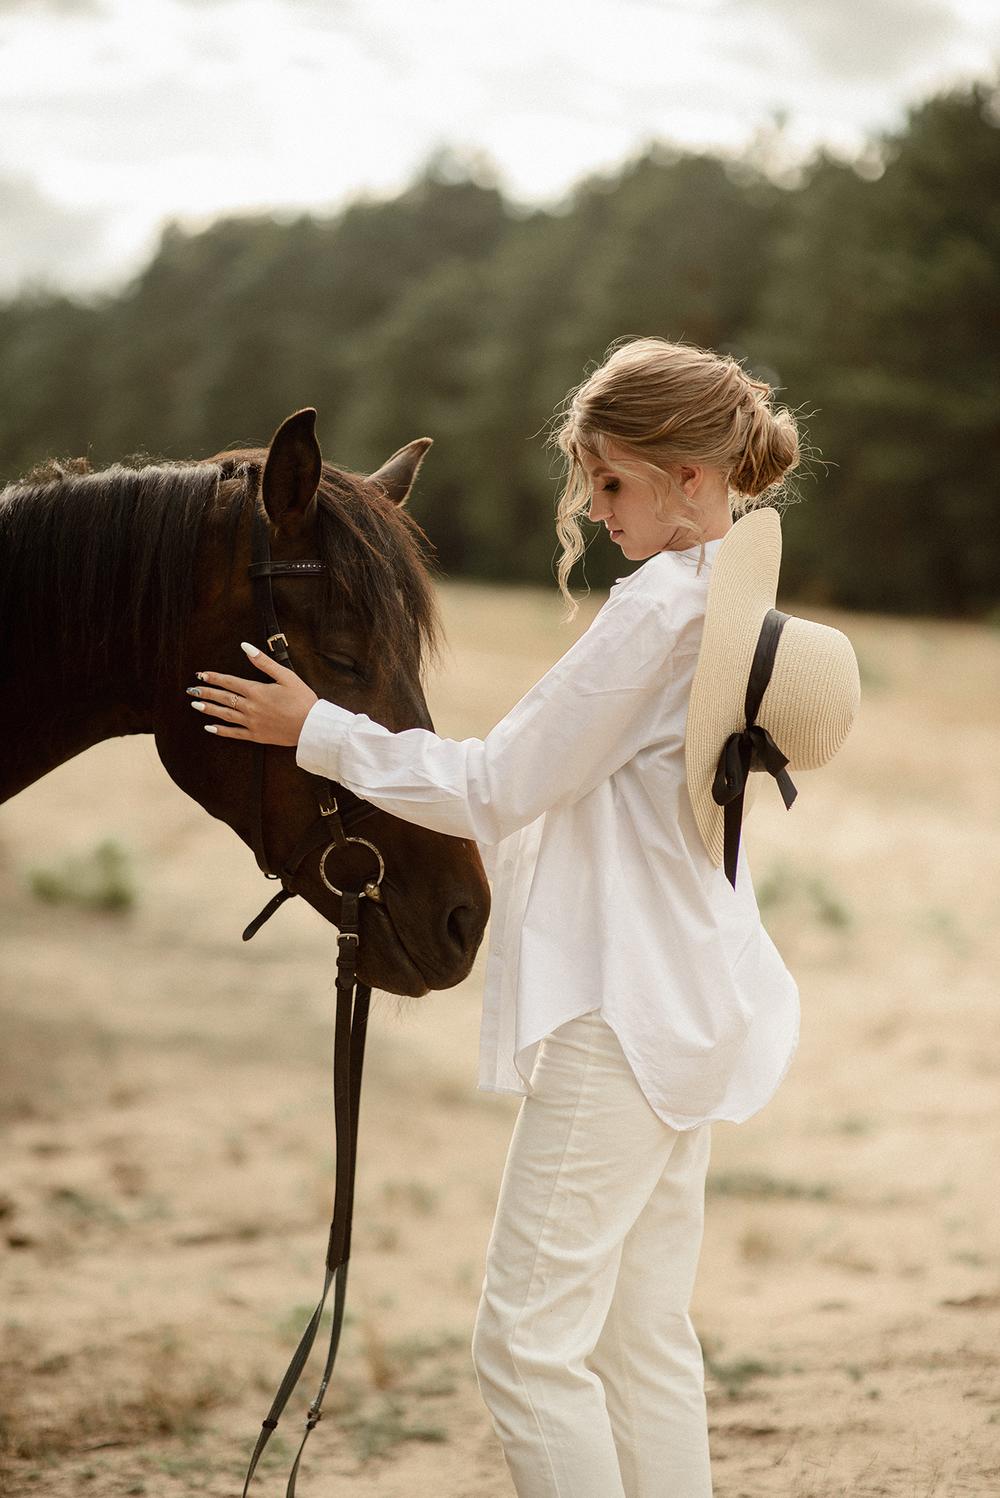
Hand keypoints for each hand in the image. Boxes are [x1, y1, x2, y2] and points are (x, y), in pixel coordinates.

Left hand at [186, 642, 317, 744]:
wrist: (311, 726)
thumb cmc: (302, 699)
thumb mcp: (286, 676)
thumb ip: (264, 662)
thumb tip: (245, 646)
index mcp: (256, 691)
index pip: (229, 682)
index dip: (214, 677)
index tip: (201, 674)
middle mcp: (250, 707)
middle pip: (223, 698)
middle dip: (206, 692)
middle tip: (191, 690)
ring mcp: (251, 723)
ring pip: (224, 715)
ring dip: (208, 709)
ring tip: (195, 705)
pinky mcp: (256, 736)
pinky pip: (234, 733)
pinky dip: (221, 731)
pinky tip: (209, 728)